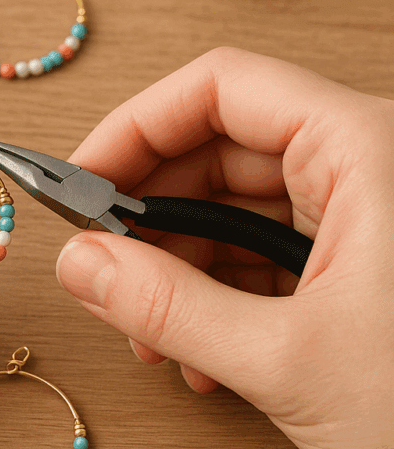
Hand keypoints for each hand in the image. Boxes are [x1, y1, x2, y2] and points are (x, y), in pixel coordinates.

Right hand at [55, 48, 393, 448]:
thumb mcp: (290, 360)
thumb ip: (168, 307)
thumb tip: (82, 264)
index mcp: (366, 151)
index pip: (223, 88)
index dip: (138, 126)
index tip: (85, 178)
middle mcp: (361, 170)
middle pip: (214, 152)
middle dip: (147, 217)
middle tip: (101, 263)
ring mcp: (354, 219)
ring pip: (226, 211)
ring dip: (171, 271)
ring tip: (150, 333)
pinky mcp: (346, 266)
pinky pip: (251, 256)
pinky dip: (208, 298)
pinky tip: (197, 352)